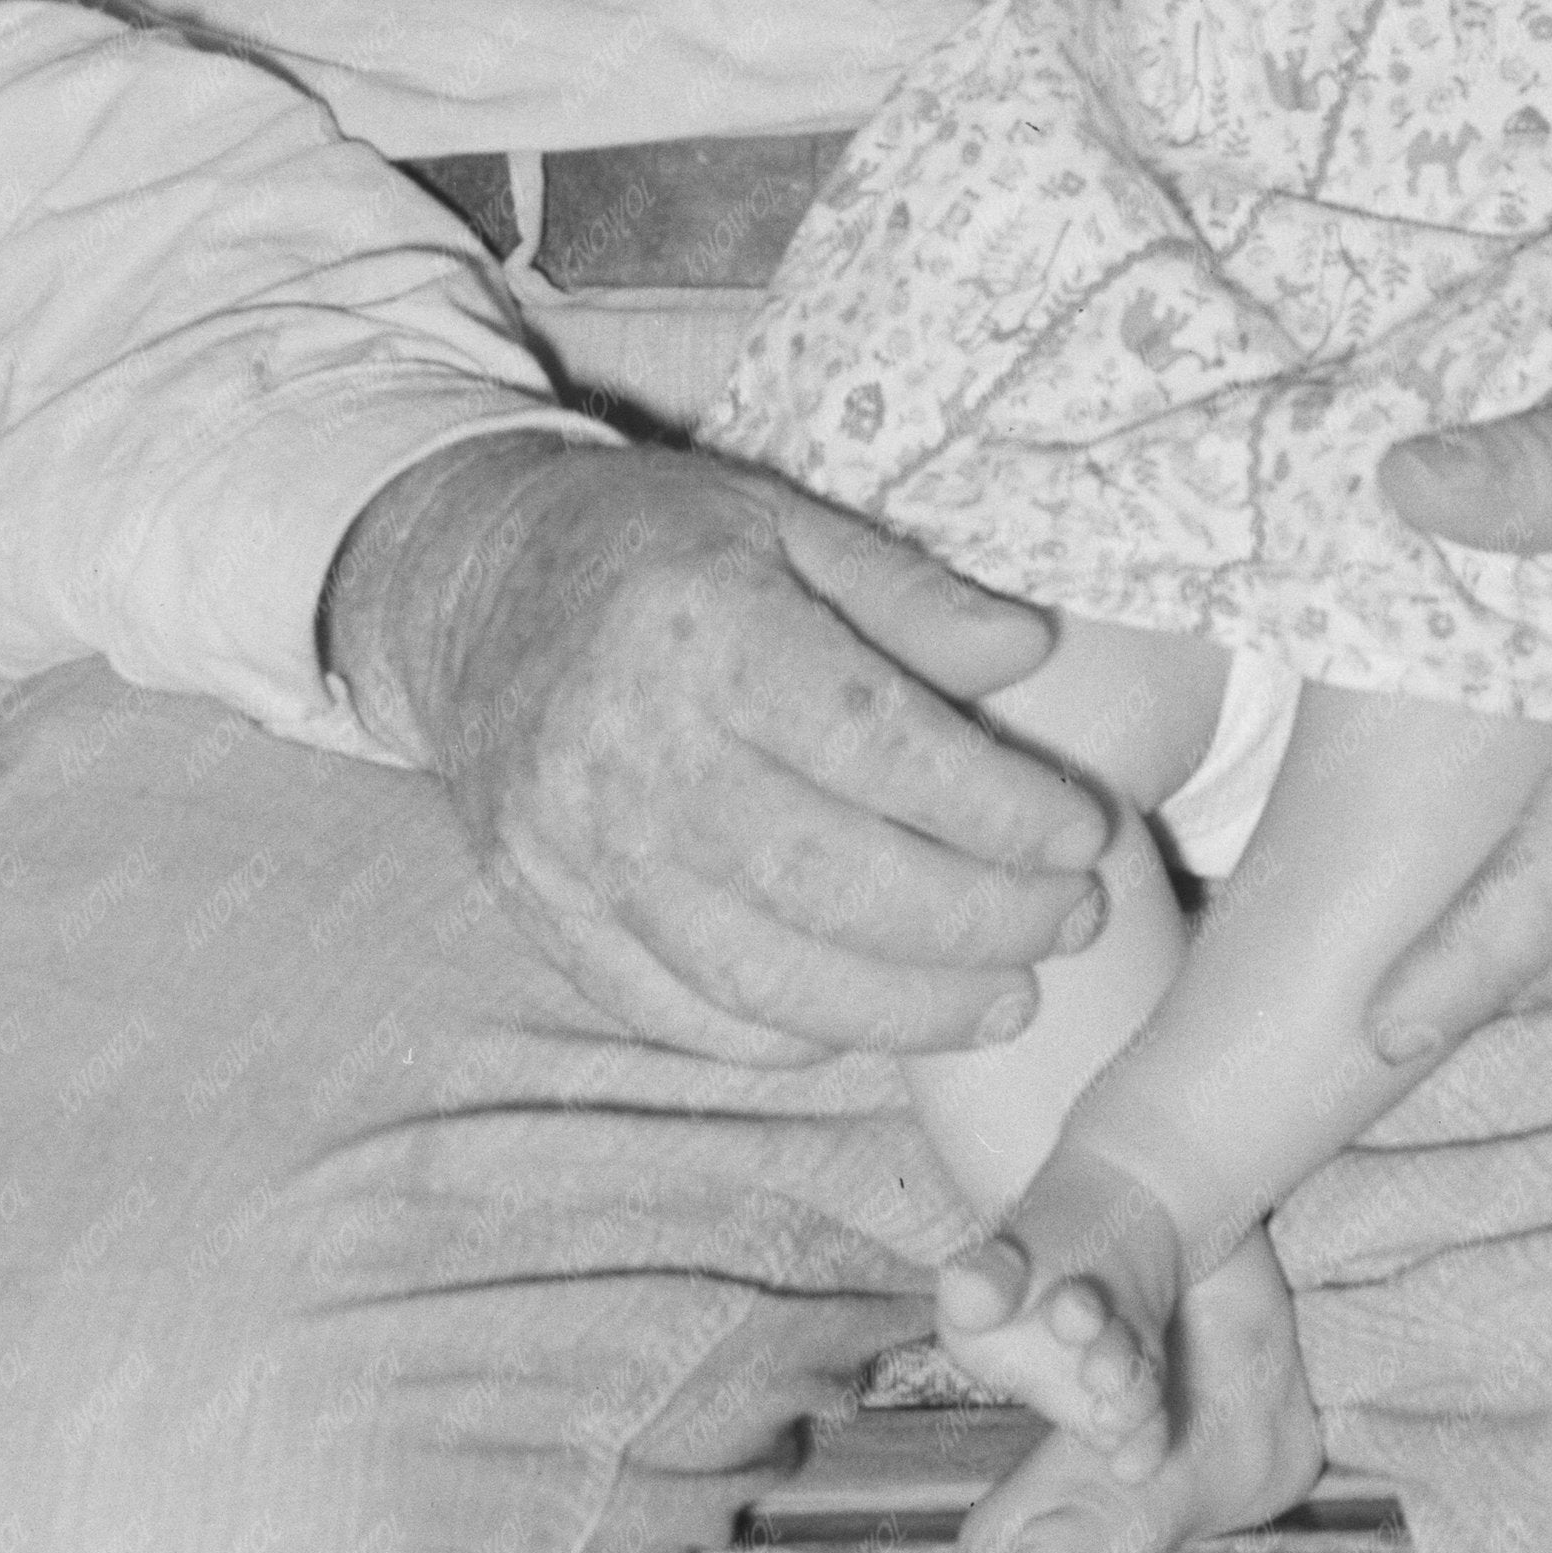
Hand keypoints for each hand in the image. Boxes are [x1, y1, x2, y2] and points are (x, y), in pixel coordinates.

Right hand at [324, 436, 1112, 1058]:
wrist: (467, 590)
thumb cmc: (650, 544)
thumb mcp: (780, 517)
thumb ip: (907, 592)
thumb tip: (1034, 650)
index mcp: (705, 627)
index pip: (876, 744)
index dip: (995, 807)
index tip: (1084, 838)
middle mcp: (633, 748)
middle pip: (830, 879)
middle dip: (975, 922)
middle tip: (1070, 927)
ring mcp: (578, 848)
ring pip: (762, 974)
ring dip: (905, 1008)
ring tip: (1005, 998)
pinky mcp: (546, 916)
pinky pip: (681, 1011)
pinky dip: (790, 1035)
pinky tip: (874, 1017)